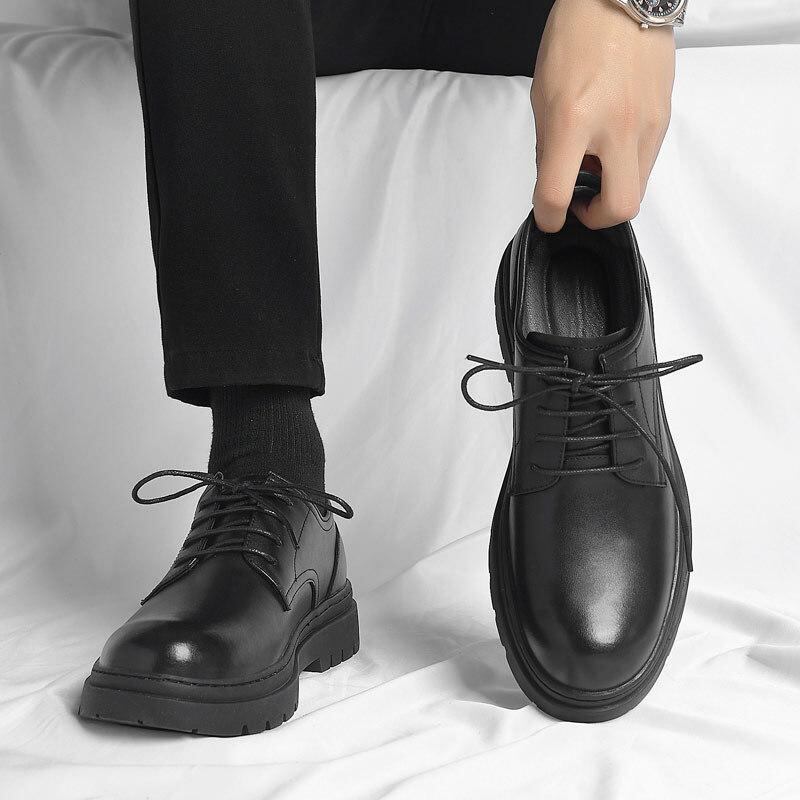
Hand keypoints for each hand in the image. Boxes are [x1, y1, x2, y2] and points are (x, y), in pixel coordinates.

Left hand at [531, 0, 674, 231]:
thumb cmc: (578, 36)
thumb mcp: (543, 97)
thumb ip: (548, 146)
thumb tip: (553, 180)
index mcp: (573, 121)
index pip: (557, 194)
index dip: (548, 218)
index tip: (548, 218)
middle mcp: (614, 126)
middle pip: (619, 207)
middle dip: (596, 219)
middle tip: (581, 207)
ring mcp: (645, 124)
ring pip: (638, 188)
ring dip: (613, 191)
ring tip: (595, 167)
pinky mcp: (663, 119)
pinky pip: (647, 161)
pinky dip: (627, 166)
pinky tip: (611, 145)